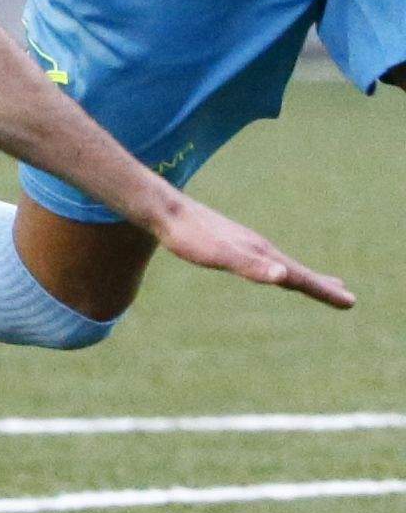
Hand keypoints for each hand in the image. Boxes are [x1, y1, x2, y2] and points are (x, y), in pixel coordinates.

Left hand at [141, 191, 353, 311]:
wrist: (162, 210)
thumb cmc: (188, 236)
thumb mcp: (219, 255)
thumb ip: (251, 266)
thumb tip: (285, 276)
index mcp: (261, 253)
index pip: (300, 277)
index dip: (324, 292)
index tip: (351, 303)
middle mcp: (258, 247)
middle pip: (297, 271)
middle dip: (322, 286)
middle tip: (347, 298)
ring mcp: (245, 244)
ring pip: (281, 265)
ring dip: (303, 277)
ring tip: (318, 283)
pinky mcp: (228, 242)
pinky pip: (261, 260)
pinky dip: (277, 269)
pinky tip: (273, 270)